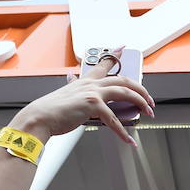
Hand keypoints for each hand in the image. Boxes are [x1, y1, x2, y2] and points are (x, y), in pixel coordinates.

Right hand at [10, 47, 155, 145]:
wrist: (39, 118)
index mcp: (85, 81)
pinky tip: (129, 141)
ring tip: (149, 113)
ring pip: (125, 93)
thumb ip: (75, 91)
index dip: (115, 55)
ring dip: (141, 103)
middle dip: (140, 89)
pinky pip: (114, 120)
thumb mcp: (66, 97)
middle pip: (123, 79)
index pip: (103, 64)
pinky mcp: (92, 105)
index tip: (123, 48)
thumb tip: (78, 86)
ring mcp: (92, 93)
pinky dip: (123, 132)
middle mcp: (91, 83)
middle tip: (150, 100)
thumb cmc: (52, 111)